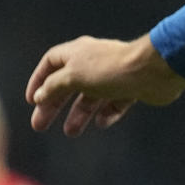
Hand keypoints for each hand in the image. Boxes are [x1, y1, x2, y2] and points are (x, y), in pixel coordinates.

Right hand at [26, 35, 184, 136]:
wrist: (153, 71)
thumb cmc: (110, 69)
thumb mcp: (73, 77)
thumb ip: (54, 87)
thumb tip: (41, 95)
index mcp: (78, 52)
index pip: (51, 62)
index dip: (39, 80)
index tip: (31, 100)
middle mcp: (95, 61)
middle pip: (67, 84)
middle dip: (53, 105)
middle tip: (39, 126)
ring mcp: (114, 74)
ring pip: (91, 96)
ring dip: (79, 113)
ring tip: (71, 132)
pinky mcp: (132, 86)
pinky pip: (115, 102)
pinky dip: (107, 112)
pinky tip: (102, 122)